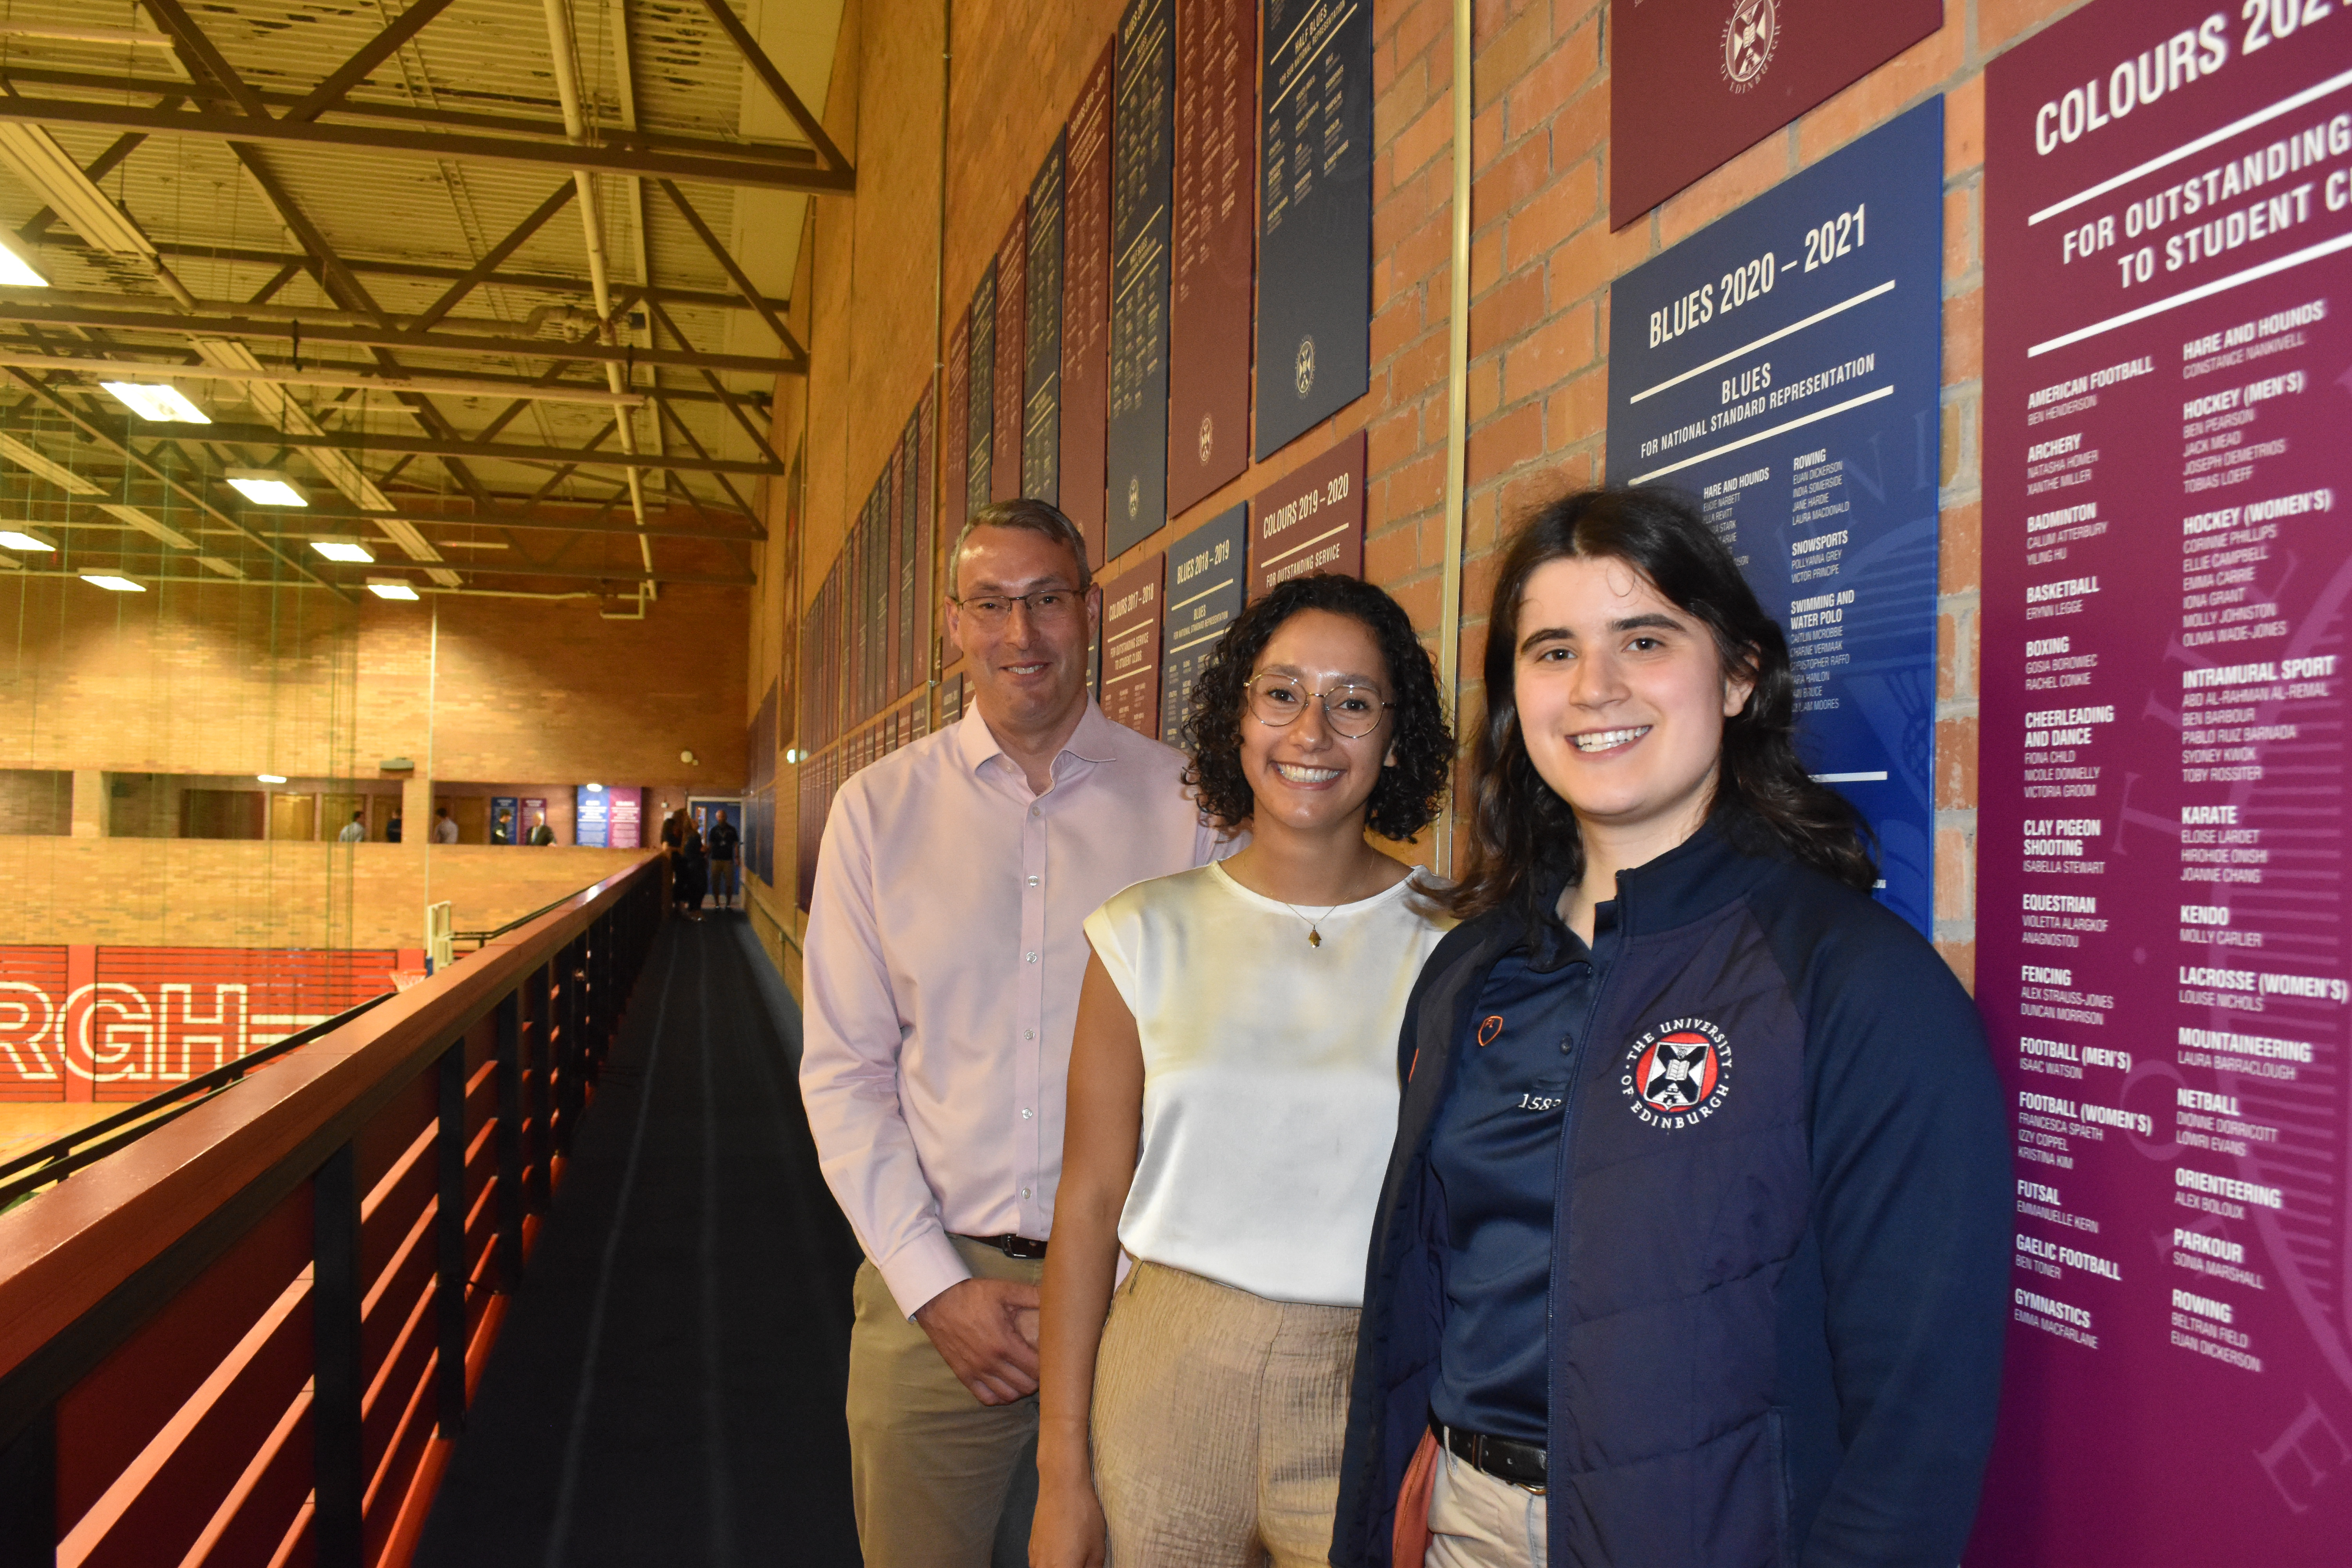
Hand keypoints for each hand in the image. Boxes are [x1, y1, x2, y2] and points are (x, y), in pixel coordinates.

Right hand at [913, 1277, 1041, 1403]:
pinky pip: (985, 1397)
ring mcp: (976, 1371)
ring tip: (1026, 1376)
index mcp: (1004, 1343)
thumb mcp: (1005, 1290)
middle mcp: (991, 1362)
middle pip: (1025, 1386)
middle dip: (1038, 1379)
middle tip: (1042, 1367)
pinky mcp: (963, 1375)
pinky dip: (999, 1396)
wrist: (937, 1302)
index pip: (1036, 1369)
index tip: (1053, 1359)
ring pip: (1007, 1395)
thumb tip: (1057, 1295)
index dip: (1049, 1367)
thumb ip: (1032, 1295)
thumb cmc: (972, 1296)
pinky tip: (1006, 1385)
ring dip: (1021, 1389)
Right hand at [1028, 1472, 1107, 1567]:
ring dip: (1060, 1567)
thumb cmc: (1083, 1516)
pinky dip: (1050, 1565)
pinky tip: (1063, 1555)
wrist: (1061, 1485)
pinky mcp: (1030, 1547)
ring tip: (1074, 1557)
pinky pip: (1039, 1565)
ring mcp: (1034, 1559)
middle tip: (1081, 1561)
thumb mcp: (1097, 1549)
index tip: (1085, 1565)